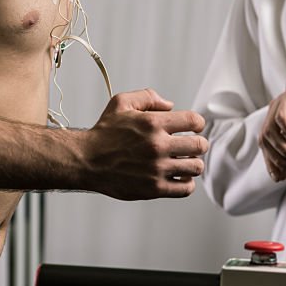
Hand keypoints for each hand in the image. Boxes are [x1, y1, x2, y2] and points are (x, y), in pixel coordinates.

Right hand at [82, 89, 208, 199]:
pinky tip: (179, 177)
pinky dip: (187, 183)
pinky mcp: (154, 188)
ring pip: (196, 167)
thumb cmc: (104, 133)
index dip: (198, 124)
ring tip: (185, 161)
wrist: (85, 161)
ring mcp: (157, 168)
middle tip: (192, 145)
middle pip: (199, 145)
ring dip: (193, 163)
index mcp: (153, 123)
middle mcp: (158, 146)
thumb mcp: (121, 103)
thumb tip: (170, 105)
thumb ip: (148, 97)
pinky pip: (185, 188)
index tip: (194, 128)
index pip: (194, 121)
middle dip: (199, 144)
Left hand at [258, 89, 285, 181]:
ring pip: (270, 130)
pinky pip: (282, 117)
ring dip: (283, 149)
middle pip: (264, 138)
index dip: (271, 162)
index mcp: (277, 118)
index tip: (285, 175)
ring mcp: (282, 100)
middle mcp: (276, 108)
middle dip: (277, 158)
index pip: (264, 144)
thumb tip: (279, 175)